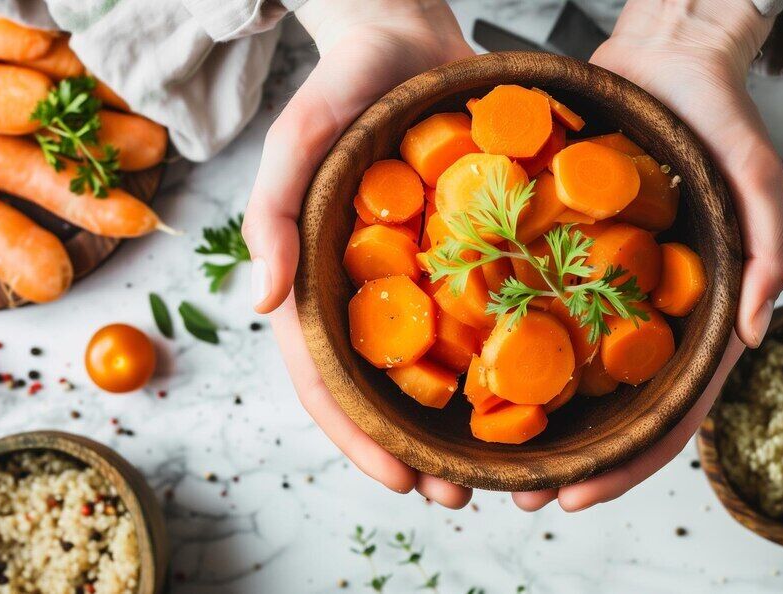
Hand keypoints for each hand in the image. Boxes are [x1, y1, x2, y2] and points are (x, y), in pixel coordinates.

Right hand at [243, 0, 474, 507]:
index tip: (403, 478)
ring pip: (423, 367)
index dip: (356, 436)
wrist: (402, 36)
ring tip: (493, 468)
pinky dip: (489, 360)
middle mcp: (359, 290)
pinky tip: (526, 392)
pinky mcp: (450, 254)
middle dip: (409, 449)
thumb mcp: (297, 140)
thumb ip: (270, 214)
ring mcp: (406, 276)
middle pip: (375, 390)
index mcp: (312, 280)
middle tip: (458, 494)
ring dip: (451, 424)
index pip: (323, 377)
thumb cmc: (340, 85)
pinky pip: (467, 315)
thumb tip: (256, 304)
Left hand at [512, 0, 782, 511]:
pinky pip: (538, 307)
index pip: (671, 412)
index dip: (627, 464)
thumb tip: (752, 336)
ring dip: (532, 419)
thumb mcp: (757, 177)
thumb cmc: (719, 113)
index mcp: (696, 314)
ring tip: (486, 453)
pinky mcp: (568, 255)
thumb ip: (767, 252)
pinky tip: (471, 372)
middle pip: (612, 409)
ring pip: (571, 370)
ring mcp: (605, 288)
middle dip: (570, 461)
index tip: (576, 497)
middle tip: (517, 493)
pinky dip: (510, 344)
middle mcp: (647, 312)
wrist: (664, 58)